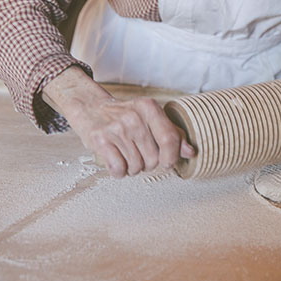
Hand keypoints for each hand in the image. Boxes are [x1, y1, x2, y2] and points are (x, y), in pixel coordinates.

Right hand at [43, 66, 194, 177]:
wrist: (89, 107)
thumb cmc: (124, 116)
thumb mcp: (149, 117)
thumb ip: (172, 133)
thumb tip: (190, 152)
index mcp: (149, 108)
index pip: (170, 138)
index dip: (172, 157)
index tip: (167, 163)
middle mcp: (134, 117)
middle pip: (154, 158)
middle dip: (149, 164)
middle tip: (139, 155)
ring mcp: (116, 129)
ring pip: (136, 166)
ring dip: (133, 168)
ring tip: (126, 156)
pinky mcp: (100, 140)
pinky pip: (118, 169)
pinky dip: (119, 172)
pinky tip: (116, 162)